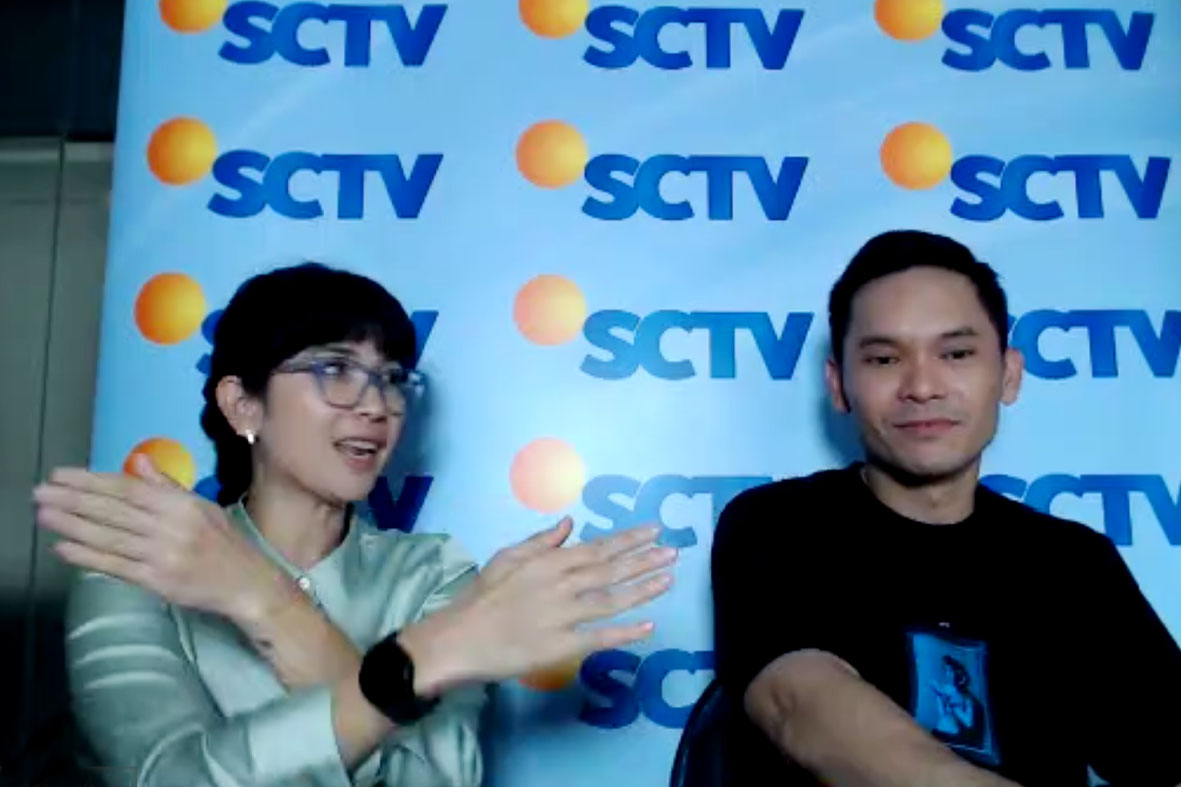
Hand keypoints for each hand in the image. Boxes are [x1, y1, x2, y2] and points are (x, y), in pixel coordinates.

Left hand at [34, 456, 290, 620]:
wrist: (247, 583)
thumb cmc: (224, 543)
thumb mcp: (201, 507)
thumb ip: (166, 486)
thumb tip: (136, 461)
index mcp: (181, 504)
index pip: (127, 488)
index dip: (91, 481)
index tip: (61, 475)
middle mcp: (170, 527)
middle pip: (112, 510)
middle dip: (72, 499)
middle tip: (40, 492)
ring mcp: (162, 555)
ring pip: (109, 537)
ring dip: (72, 526)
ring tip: (43, 515)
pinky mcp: (157, 581)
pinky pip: (115, 566)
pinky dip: (87, 557)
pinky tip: (64, 548)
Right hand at [399, 517, 676, 694]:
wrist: (460, 638)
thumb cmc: (482, 597)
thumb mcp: (508, 557)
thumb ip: (542, 541)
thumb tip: (570, 522)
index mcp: (549, 561)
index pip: (597, 547)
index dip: (628, 539)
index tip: (654, 530)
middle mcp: (561, 584)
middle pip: (610, 570)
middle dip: (644, 559)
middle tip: (673, 551)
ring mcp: (563, 616)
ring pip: (611, 599)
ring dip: (643, 589)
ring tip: (669, 578)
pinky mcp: (561, 646)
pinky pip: (599, 637)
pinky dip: (625, 632)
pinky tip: (649, 626)